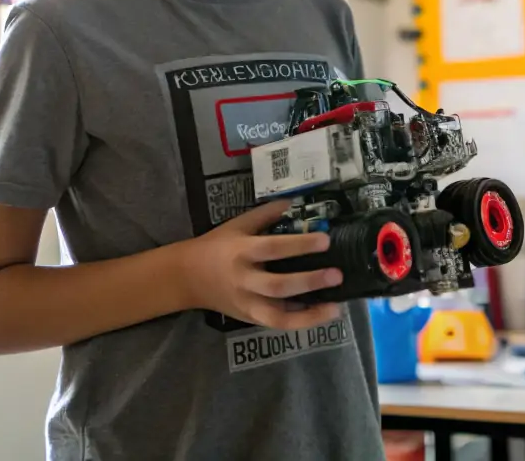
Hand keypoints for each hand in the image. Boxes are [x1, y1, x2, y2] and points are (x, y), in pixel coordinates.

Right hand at [177, 198, 343, 329]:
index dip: (300, 245)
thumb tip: (294, 202)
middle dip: (309, 281)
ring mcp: (247, 303)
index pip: (273, 248)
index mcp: (241, 251)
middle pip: (278, 285)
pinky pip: (277, 323)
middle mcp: (244, 279)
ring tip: (335, 307)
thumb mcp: (237, 224)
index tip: (326, 241)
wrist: (188, 277)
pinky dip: (300, 322)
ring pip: (278, 315)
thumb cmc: (216, 246)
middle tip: (336, 274)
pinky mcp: (250, 318)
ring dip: (309, 314)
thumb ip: (266, 214)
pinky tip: (321, 314)